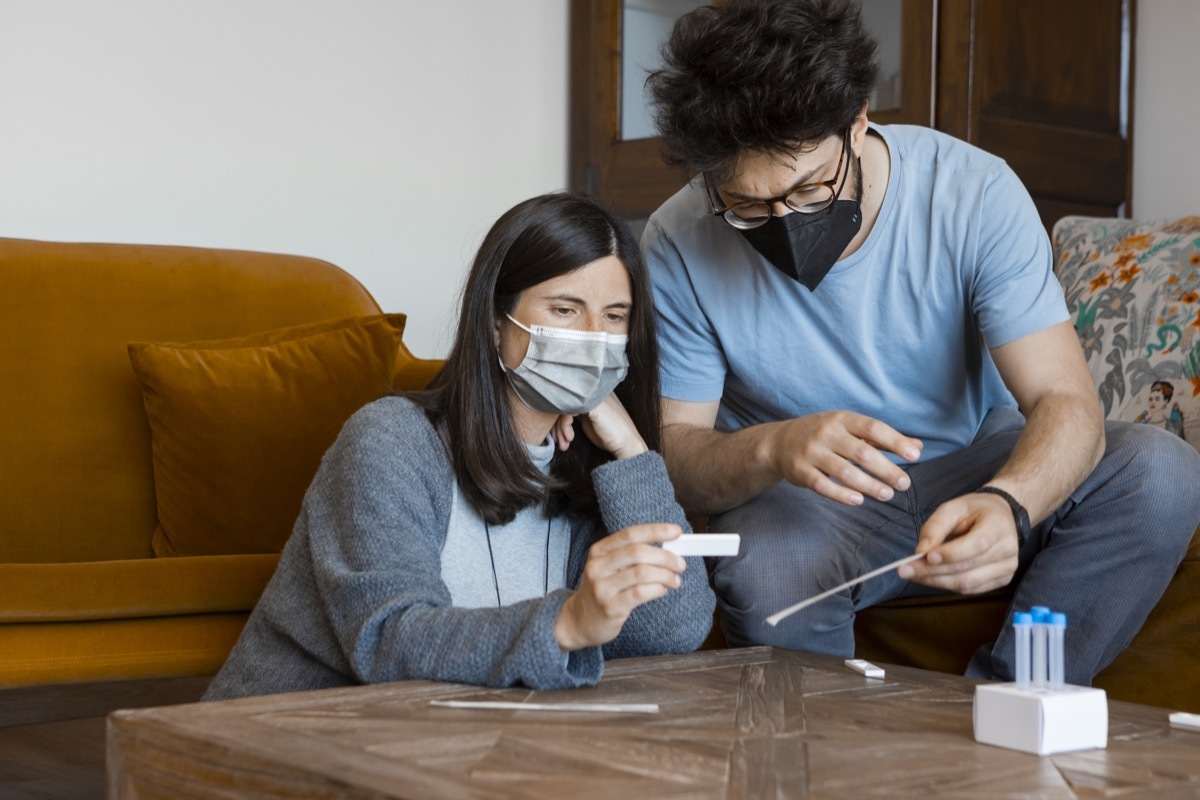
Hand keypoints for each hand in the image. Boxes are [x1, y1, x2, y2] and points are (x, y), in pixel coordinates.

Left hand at [551, 394, 647, 459]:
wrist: (626, 444)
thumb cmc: (609, 434)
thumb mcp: (588, 420)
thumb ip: (576, 411)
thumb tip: (555, 412)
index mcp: (593, 392)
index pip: (568, 399)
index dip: (559, 418)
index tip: (559, 435)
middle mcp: (592, 391)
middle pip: (563, 402)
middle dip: (557, 424)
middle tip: (558, 440)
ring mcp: (593, 396)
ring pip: (564, 406)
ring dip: (560, 428)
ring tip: (564, 442)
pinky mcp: (592, 405)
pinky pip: (568, 410)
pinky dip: (564, 425)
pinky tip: (570, 437)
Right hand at [554, 523, 685, 650]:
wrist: (578, 620)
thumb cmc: (602, 590)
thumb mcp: (609, 567)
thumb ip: (632, 556)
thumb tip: (668, 548)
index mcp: (599, 551)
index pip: (631, 534)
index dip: (656, 531)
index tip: (677, 532)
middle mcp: (598, 566)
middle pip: (638, 552)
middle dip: (665, 557)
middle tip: (680, 564)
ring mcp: (602, 587)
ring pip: (642, 573)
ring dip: (665, 575)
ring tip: (675, 580)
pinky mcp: (610, 607)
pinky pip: (640, 593)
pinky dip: (658, 589)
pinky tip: (662, 590)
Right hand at [768, 411, 922, 504]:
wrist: (780, 442)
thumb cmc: (825, 435)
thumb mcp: (850, 429)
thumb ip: (882, 439)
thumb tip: (917, 447)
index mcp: (842, 419)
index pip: (873, 428)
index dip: (895, 442)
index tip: (915, 456)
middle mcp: (826, 434)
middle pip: (861, 453)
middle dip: (886, 470)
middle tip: (904, 484)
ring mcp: (811, 453)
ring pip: (844, 472)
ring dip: (869, 485)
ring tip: (887, 495)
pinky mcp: (800, 471)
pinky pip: (823, 486)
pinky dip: (842, 495)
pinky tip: (859, 500)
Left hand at [898, 493, 1020, 593]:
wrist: (1000, 517)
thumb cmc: (974, 511)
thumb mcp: (953, 508)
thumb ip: (936, 527)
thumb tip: (921, 552)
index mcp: (999, 526)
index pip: (976, 544)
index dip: (950, 554)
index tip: (924, 557)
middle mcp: (1007, 549)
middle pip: (967, 568)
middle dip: (933, 571)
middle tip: (905, 570)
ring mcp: (1007, 568)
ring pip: (967, 583)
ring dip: (936, 581)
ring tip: (914, 574)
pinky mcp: (1002, 580)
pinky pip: (971, 589)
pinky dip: (947, 585)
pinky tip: (931, 577)